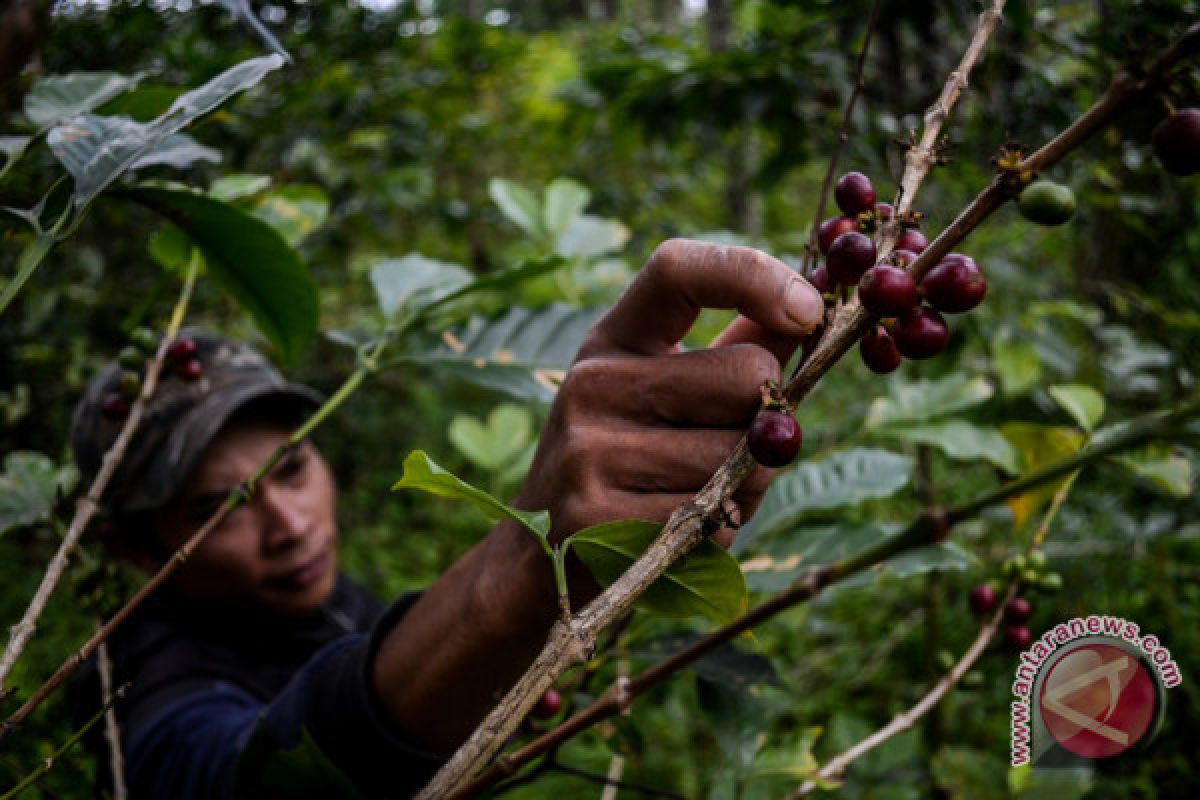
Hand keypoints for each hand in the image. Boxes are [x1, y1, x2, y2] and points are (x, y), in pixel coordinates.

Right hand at [516, 238, 823, 551]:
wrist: (541, 561)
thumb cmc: (629, 464)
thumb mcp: (663, 393)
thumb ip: (736, 350)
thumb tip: (817, 310)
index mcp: (613, 341)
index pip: (678, 270)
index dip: (754, 275)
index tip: (808, 311)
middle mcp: (592, 383)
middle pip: (747, 376)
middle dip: (766, 422)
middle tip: (733, 453)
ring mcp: (587, 450)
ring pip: (739, 458)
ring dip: (746, 488)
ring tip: (697, 500)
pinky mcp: (596, 518)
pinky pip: (712, 520)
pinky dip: (717, 535)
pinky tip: (675, 536)